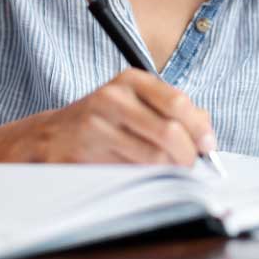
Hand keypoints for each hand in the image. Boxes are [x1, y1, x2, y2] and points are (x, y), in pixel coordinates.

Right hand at [8, 69, 216, 165]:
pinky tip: (145, 175)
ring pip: (153, 157)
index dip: (199, 128)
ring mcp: (96, 126)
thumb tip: (207, 133)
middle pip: (169, 132)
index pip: (177, 103)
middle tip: (191, 165)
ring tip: (169, 171)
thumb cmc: (104, 120)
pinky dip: (147, 178)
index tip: (208, 145)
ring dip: (170, 170)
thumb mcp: (136, 102)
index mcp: (130, 80)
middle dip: (188, 155)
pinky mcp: (85, 154)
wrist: (50, 135)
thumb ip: (172, 111)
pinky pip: (132, 173)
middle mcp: (112, 98)